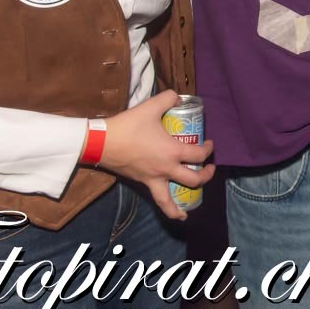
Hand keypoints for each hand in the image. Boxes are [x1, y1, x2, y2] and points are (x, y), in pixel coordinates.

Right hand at [97, 89, 215, 220]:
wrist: (100, 142)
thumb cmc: (128, 126)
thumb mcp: (150, 106)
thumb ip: (168, 98)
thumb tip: (177, 97)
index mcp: (172, 151)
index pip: (198, 154)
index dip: (208, 150)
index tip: (209, 143)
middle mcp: (165, 169)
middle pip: (193, 180)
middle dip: (206, 176)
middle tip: (209, 169)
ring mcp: (152, 179)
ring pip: (170, 201)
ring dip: (180, 207)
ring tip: (188, 211)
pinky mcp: (141, 182)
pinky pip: (156, 198)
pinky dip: (166, 207)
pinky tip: (170, 209)